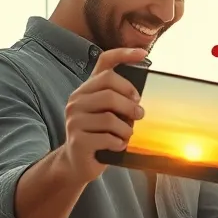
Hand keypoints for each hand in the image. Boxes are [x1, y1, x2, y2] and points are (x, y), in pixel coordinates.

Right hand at [59, 47, 147, 184]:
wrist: (78, 163)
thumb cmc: (99, 135)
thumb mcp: (108, 114)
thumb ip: (119, 101)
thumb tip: (138, 97)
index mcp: (86, 90)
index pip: (104, 63)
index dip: (124, 54)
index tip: (143, 53)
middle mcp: (76, 100)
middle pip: (110, 91)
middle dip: (130, 104)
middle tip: (139, 115)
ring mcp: (74, 120)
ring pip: (110, 117)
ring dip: (126, 129)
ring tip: (127, 135)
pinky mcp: (77, 140)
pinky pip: (108, 137)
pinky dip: (119, 143)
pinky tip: (118, 145)